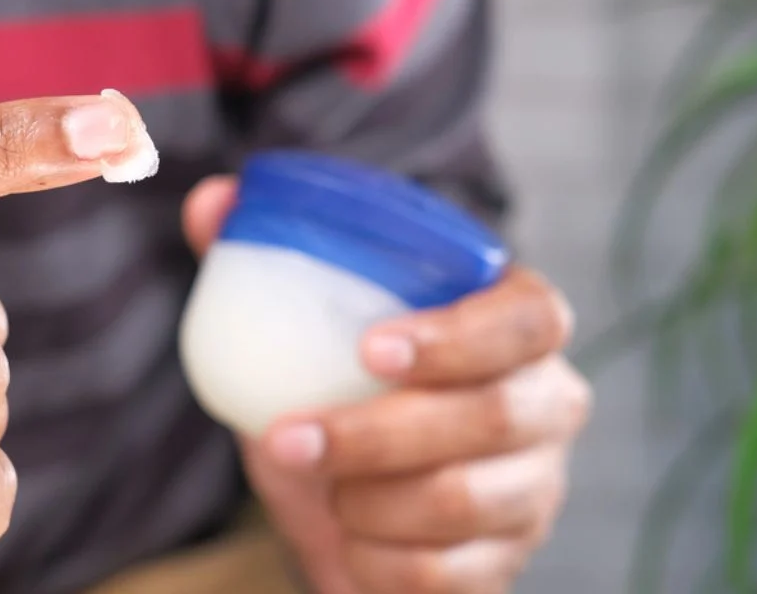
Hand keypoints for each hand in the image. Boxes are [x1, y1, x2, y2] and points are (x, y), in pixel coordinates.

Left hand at [183, 176, 591, 593]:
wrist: (342, 502)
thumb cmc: (335, 389)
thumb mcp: (298, 327)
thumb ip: (260, 256)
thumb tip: (210, 200)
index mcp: (513, 328)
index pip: (529, 319)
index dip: (460, 334)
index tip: (366, 347)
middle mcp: (546, 404)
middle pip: (497, 415)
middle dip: (380, 431)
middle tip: (287, 437)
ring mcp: (535, 490)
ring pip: (469, 501)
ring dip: (367, 500)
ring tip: (316, 487)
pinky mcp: (506, 563)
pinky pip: (450, 576)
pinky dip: (378, 560)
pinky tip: (347, 539)